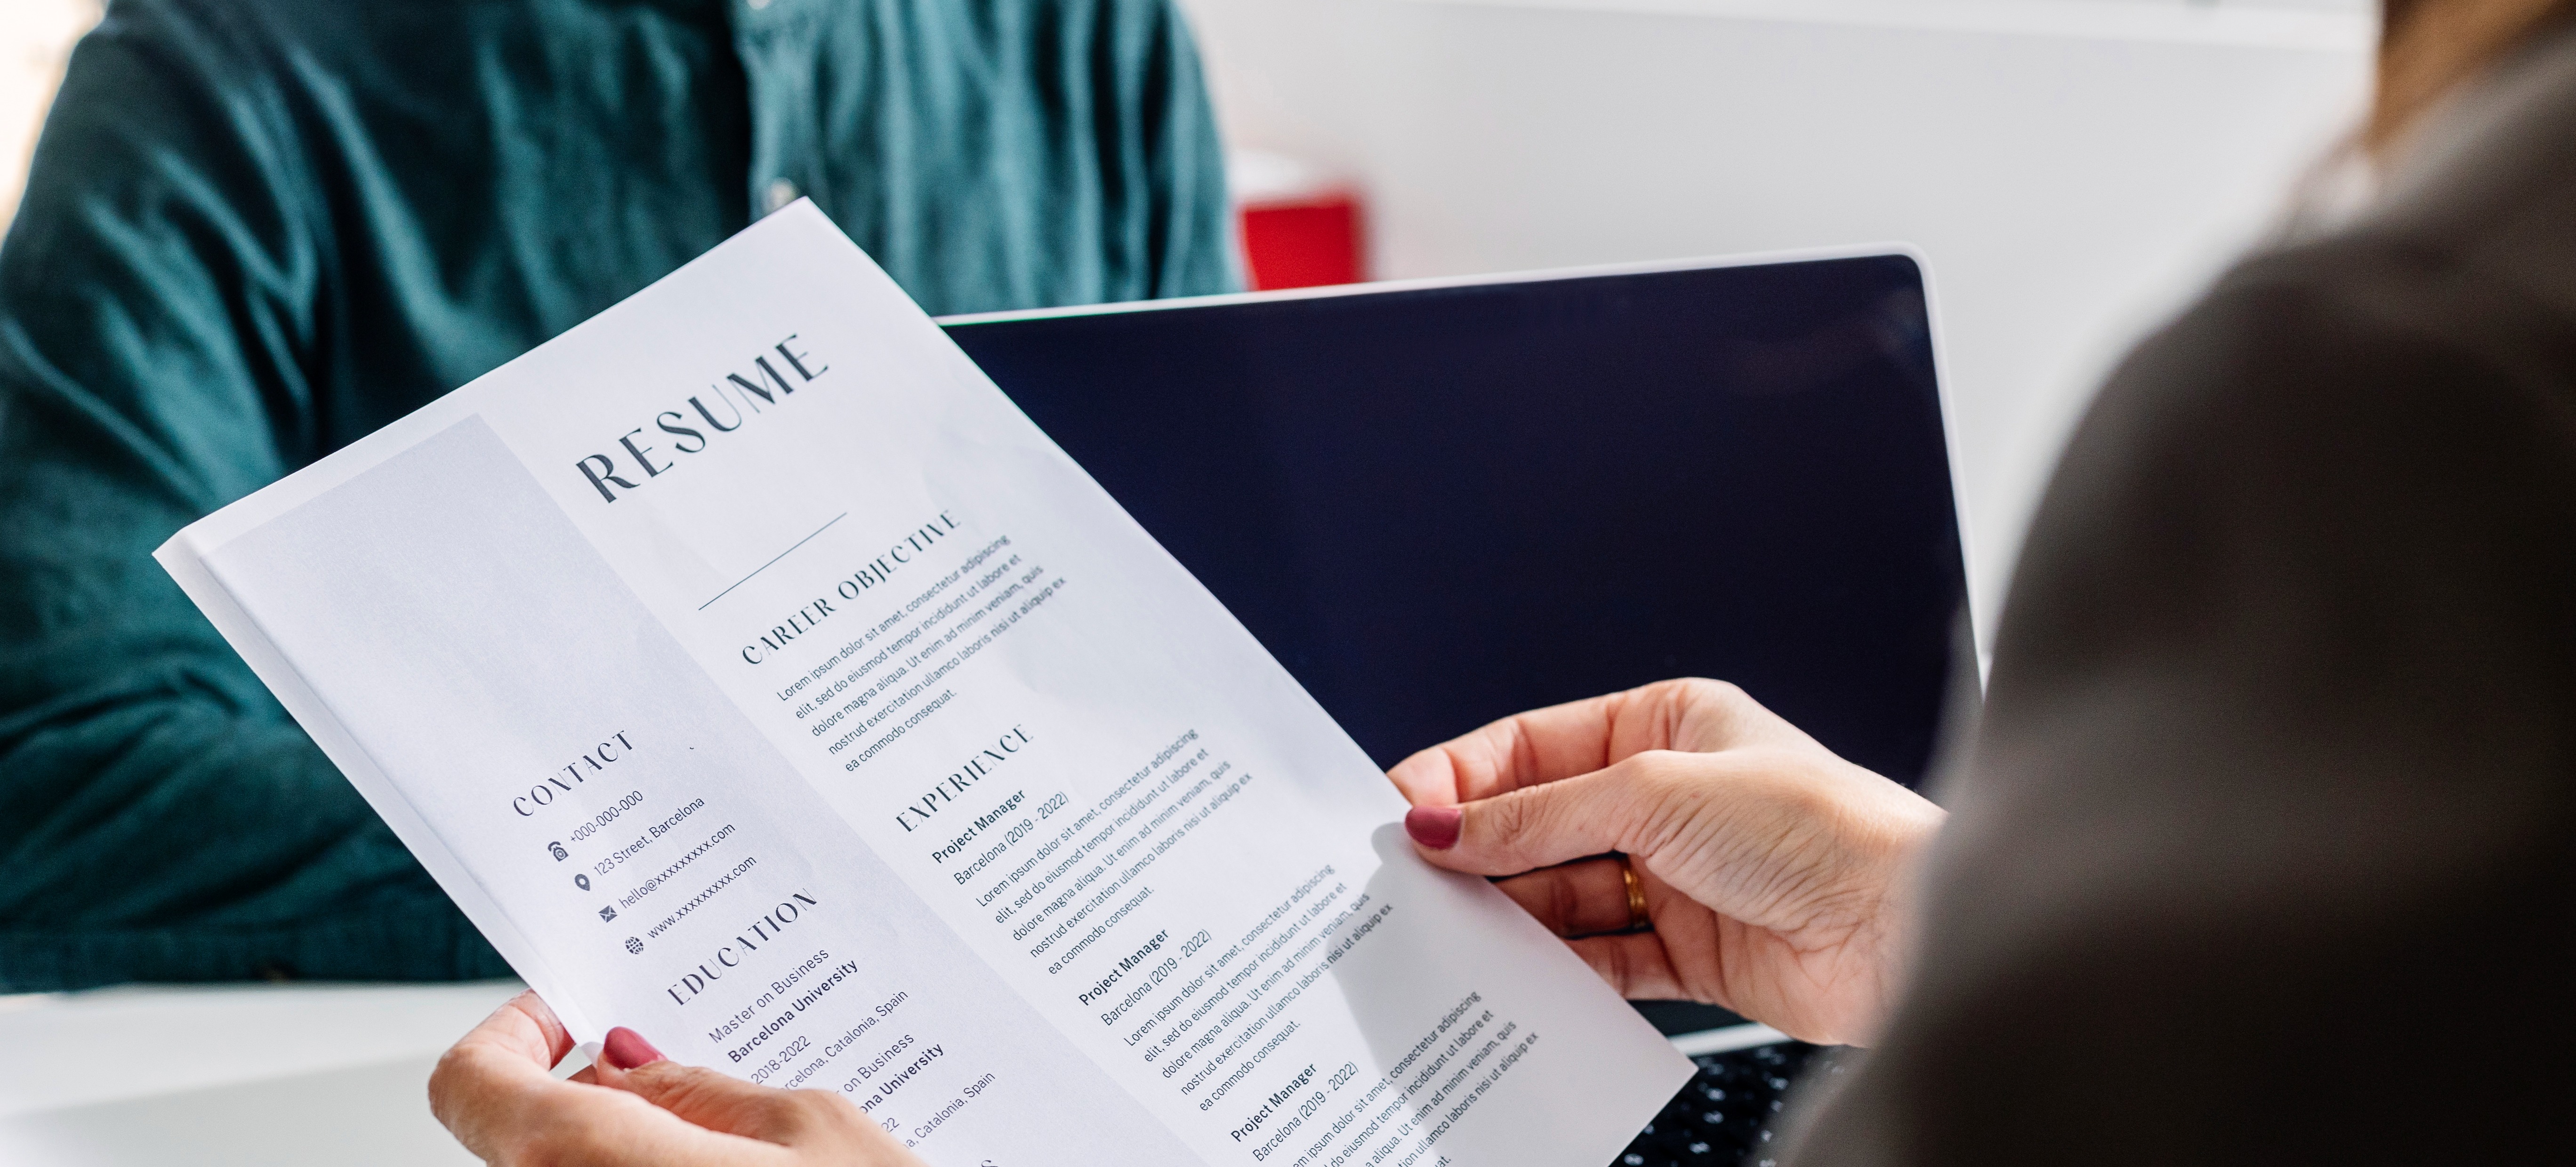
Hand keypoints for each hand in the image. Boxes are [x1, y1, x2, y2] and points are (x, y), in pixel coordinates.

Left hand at [429, 990, 925, 1166]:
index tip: (570, 1015)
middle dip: (589, 1094)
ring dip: (628, 1152)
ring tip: (722, 1141)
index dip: (512, 1034)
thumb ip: (701, 1090)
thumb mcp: (805, 1129)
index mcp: (582, 1159)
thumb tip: (636, 1067)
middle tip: (671, 1071)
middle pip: (521, 1138)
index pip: (469, 1083)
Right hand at [1387, 678, 1943, 1045]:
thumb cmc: (1817, 827)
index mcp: (1666, 725)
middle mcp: (1669, 798)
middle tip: (1413, 879)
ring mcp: (1679, 878)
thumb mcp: (1654, 795)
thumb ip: (1540, 815)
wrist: (1904, 927)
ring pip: (1565, 895)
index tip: (1404, 813)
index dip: (1465, 777)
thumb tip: (1443, 823)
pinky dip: (1558, 970)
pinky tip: (1518, 974)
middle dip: (1482, 851)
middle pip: (1543, 823)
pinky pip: (1602, 959)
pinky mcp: (1692, 952)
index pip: (1535, 745)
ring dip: (1514, 914)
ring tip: (1456, 931)